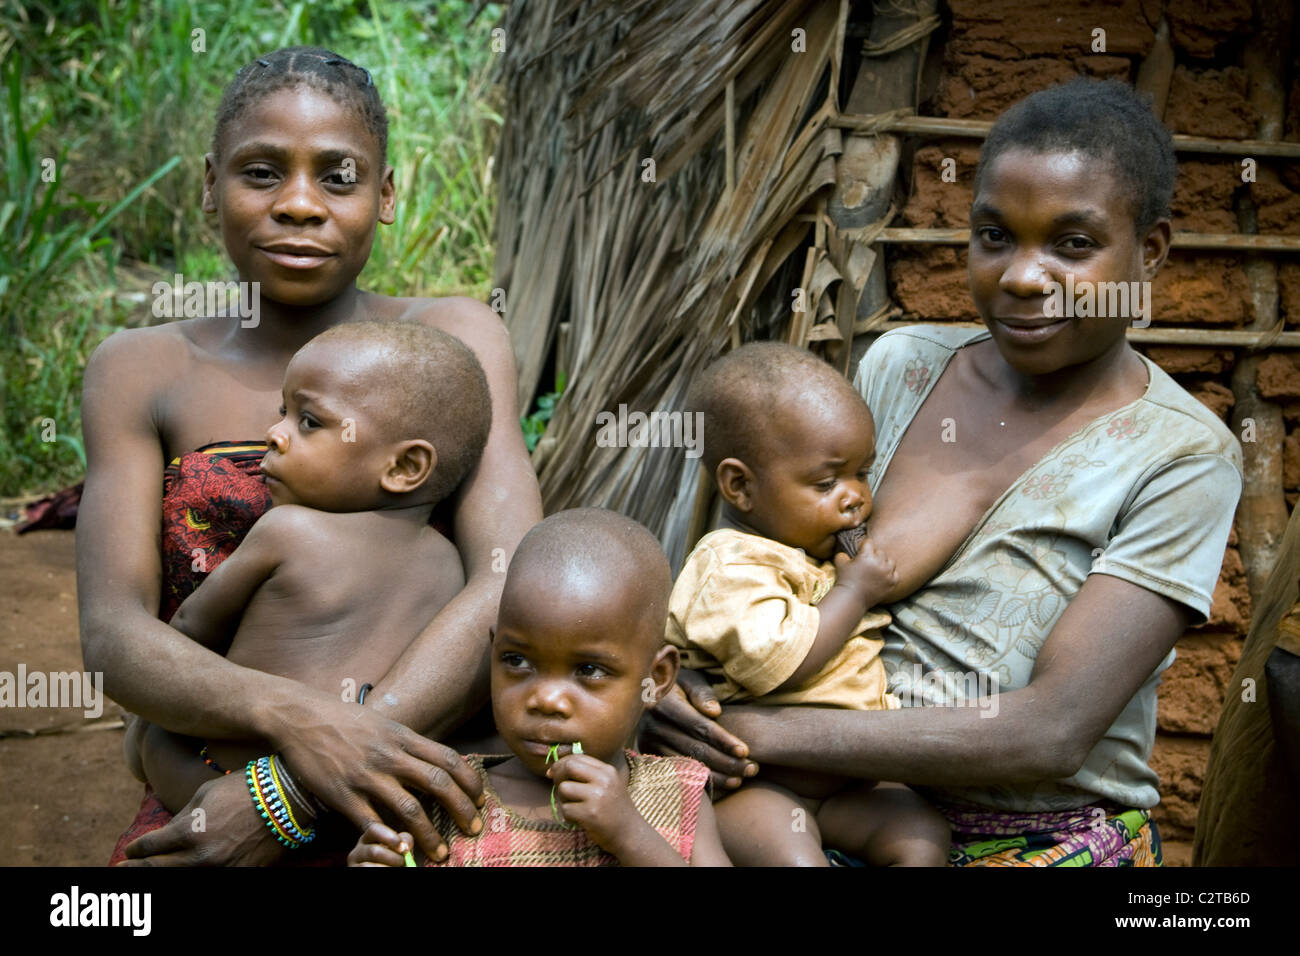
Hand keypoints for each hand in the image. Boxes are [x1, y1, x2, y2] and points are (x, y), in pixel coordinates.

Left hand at [117, 772, 288, 865]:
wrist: (287, 798)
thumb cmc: (244, 788)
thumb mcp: (205, 793)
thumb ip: (182, 816)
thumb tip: (167, 833)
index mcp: (189, 831)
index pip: (150, 846)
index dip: (136, 849)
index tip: (131, 849)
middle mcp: (200, 856)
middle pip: (157, 869)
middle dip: (136, 869)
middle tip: (120, 869)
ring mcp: (220, 869)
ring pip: (180, 879)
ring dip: (161, 875)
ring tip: (146, 874)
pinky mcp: (239, 874)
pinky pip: (210, 879)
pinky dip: (194, 875)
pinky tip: (187, 872)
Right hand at [270, 692, 483, 862]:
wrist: (300, 717)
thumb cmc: (344, 720)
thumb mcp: (384, 724)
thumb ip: (409, 744)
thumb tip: (435, 762)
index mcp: (403, 737)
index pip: (449, 759)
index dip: (470, 782)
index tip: (480, 800)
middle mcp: (390, 756)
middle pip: (438, 783)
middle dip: (462, 809)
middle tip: (474, 829)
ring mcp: (366, 776)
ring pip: (409, 808)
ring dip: (429, 834)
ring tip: (440, 853)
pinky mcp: (342, 794)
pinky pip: (371, 821)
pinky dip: (388, 837)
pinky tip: (400, 849)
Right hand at [349, 822, 416, 866]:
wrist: (390, 873)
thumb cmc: (397, 862)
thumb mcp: (401, 850)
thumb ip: (405, 842)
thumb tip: (405, 845)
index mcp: (370, 838)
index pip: (374, 829)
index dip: (390, 837)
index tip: (404, 848)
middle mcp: (358, 851)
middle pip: (374, 852)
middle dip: (393, 858)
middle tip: (404, 862)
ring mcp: (354, 865)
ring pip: (370, 867)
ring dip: (387, 868)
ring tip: (396, 868)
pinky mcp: (354, 872)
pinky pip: (368, 871)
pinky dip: (383, 871)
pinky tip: (387, 870)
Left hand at [547, 753, 642, 853]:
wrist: (630, 834)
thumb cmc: (614, 810)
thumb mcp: (607, 785)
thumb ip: (586, 775)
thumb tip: (552, 770)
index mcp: (607, 771)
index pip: (578, 757)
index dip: (561, 764)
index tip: (553, 773)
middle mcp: (604, 780)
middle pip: (569, 767)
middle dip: (558, 776)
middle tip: (561, 789)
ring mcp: (597, 796)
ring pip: (564, 788)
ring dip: (564, 800)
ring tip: (575, 808)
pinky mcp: (590, 814)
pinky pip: (566, 809)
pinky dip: (568, 816)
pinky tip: (580, 820)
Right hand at [638, 669, 756, 791]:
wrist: (648, 691)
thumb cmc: (678, 683)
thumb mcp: (690, 678)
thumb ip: (702, 692)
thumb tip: (714, 711)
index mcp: (663, 703)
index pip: (698, 726)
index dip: (723, 740)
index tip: (745, 751)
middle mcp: (652, 726)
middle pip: (695, 750)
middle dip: (726, 762)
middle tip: (751, 769)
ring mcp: (648, 744)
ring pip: (688, 766)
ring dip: (717, 776)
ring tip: (741, 780)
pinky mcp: (650, 756)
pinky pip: (679, 773)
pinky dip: (701, 780)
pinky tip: (721, 783)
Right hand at [833, 537, 897, 605]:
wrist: (852, 599)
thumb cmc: (845, 580)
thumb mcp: (840, 563)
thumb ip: (842, 554)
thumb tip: (846, 552)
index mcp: (867, 556)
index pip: (869, 542)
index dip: (863, 546)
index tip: (860, 551)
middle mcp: (879, 563)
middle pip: (880, 552)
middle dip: (874, 555)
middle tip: (867, 562)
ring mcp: (887, 573)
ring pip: (890, 561)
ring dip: (884, 563)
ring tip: (877, 568)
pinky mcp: (892, 583)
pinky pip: (895, 573)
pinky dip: (890, 574)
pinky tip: (883, 576)